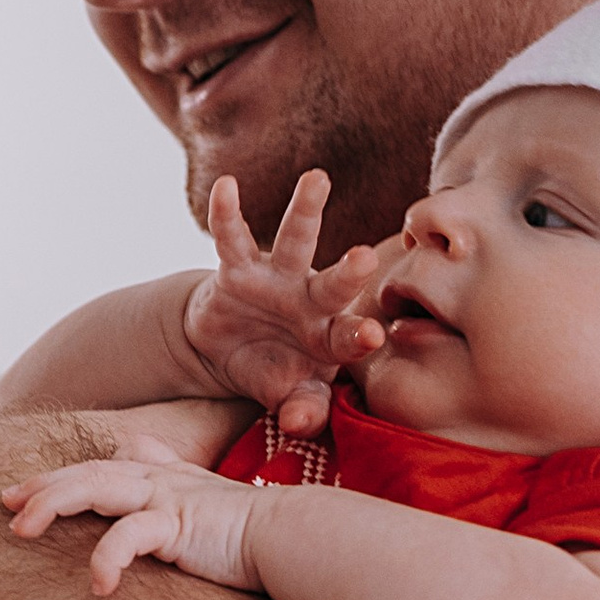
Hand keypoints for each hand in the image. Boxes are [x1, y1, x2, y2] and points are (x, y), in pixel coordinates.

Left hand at [3, 453, 263, 596]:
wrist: (294, 539)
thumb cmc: (251, 535)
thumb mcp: (205, 509)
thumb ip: (175, 493)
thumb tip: (149, 482)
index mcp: (162, 478)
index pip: (103, 465)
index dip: (62, 474)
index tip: (26, 489)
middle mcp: (158, 480)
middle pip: (86, 473)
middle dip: (41, 485)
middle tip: (4, 502)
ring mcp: (165, 498)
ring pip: (94, 489)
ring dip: (52, 505)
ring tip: (20, 530)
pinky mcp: (176, 523)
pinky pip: (129, 536)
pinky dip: (107, 558)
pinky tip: (97, 585)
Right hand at [182, 170, 384, 437]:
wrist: (232, 349)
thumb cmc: (275, 371)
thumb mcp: (287, 396)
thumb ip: (302, 409)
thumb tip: (299, 422)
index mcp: (331, 337)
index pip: (349, 337)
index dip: (359, 337)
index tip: (373, 335)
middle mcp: (312, 301)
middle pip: (335, 285)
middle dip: (348, 273)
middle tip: (365, 258)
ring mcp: (278, 279)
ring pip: (297, 241)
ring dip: (307, 210)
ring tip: (318, 178)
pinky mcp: (240, 268)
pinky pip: (232, 238)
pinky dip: (226, 214)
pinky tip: (225, 185)